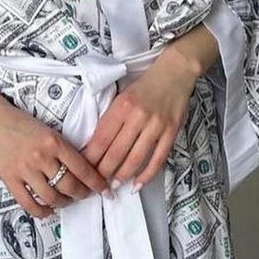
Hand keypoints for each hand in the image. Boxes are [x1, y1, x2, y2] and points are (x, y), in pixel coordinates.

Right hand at [0, 79, 108, 218]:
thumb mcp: (50, 131)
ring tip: (66, 201)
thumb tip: (84, 170)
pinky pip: (29, 203)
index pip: (82, 168)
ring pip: (52, 197)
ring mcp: (25, 170)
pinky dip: (42, 211)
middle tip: (85, 195)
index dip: (96, 183)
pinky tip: (48, 210)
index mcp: (55, 142)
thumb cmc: (23, 124)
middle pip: (70, 186)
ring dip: (64, 203)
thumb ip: (64, 149)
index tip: (103, 189)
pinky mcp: (10, 179)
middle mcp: (41, 157)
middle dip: (82, 194)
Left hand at [81, 45, 199, 190]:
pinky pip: (158, 159)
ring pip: (135, 159)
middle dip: (104, 172)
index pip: (101, 139)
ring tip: (114, 186)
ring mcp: (156, 126)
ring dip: (122, 176)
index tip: (84, 170)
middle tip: (97, 184)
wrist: (175, 72)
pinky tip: (138, 184)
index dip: (91, 158)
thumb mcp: (121, 96)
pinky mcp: (171, 132)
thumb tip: (96, 145)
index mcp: (121, 106)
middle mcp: (137, 117)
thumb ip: (111, 118)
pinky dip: (147, 175)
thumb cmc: (145, 85)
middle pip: (116, 152)